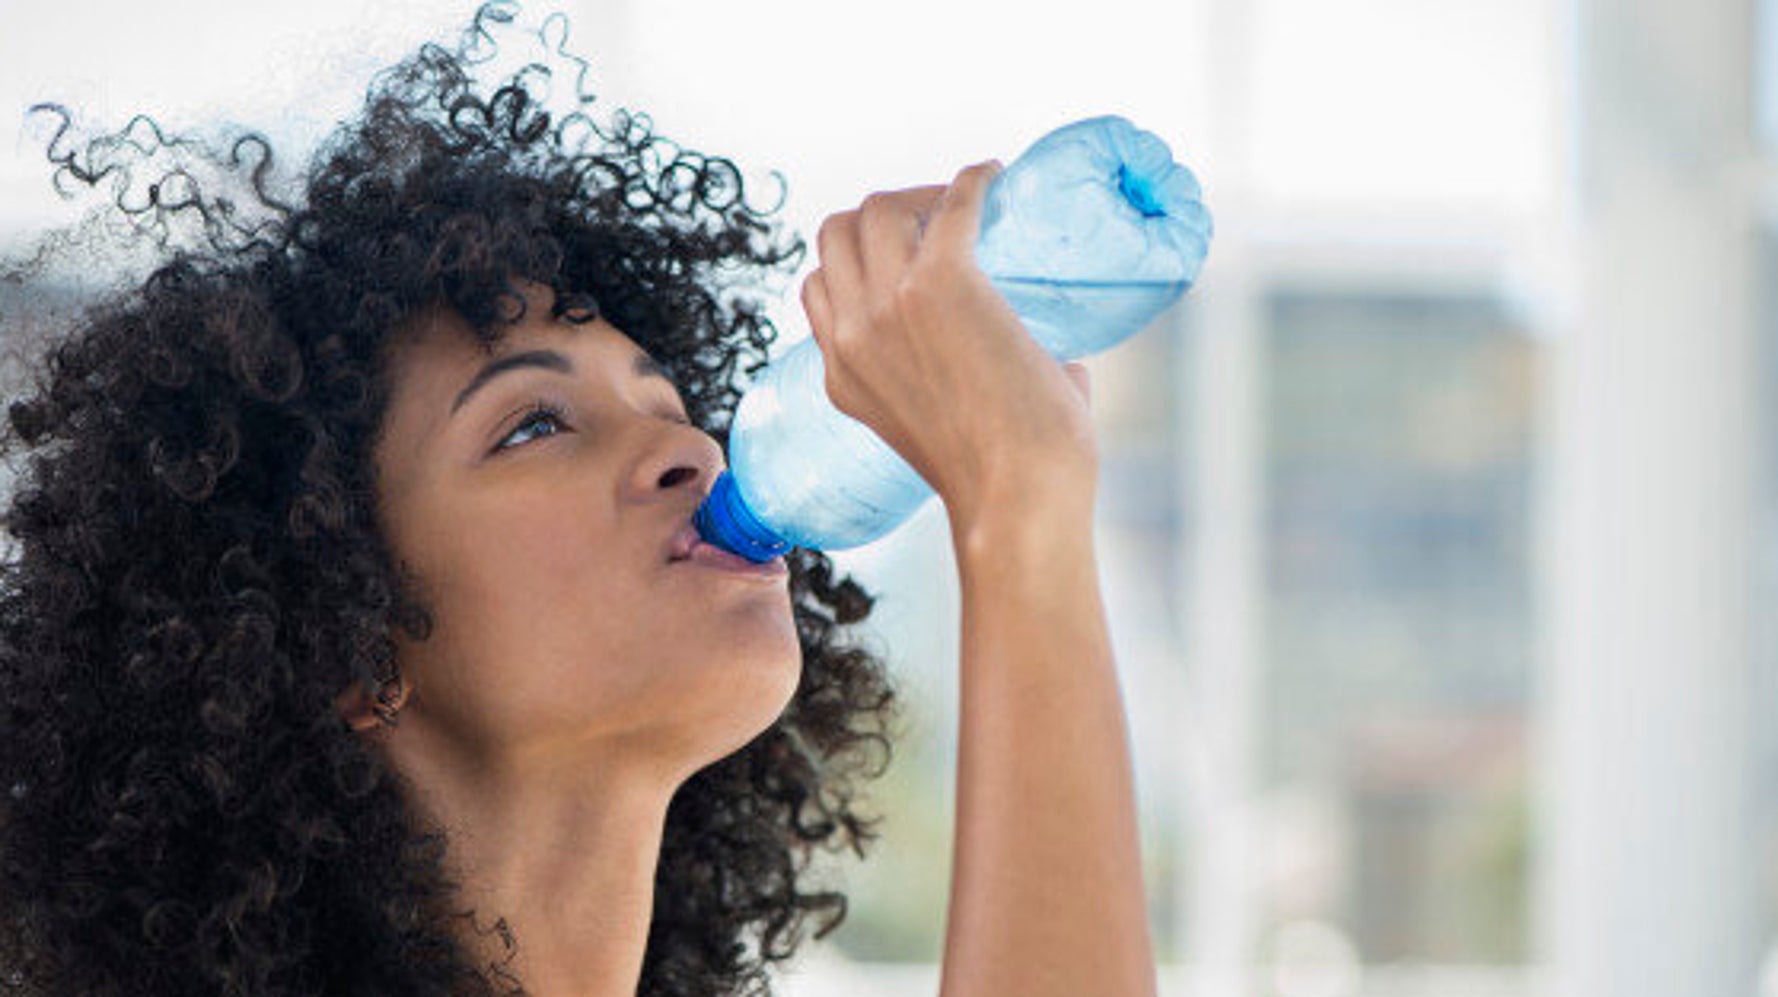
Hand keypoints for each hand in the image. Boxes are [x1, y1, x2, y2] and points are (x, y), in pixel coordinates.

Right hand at [799, 161, 1097, 528]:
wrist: (1018, 498)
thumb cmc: (1008, 483)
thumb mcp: (944, 433)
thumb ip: (976, 393)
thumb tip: (1064, 364)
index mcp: (843, 375)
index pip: (820, 286)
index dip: (860, 260)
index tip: (910, 254)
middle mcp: (853, 335)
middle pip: (838, 233)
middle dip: (883, 214)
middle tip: (940, 221)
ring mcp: (889, 307)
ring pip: (879, 207)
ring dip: (921, 194)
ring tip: (966, 202)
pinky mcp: (941, 283)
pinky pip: (952, 204)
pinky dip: (973, 182)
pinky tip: (996, 177)